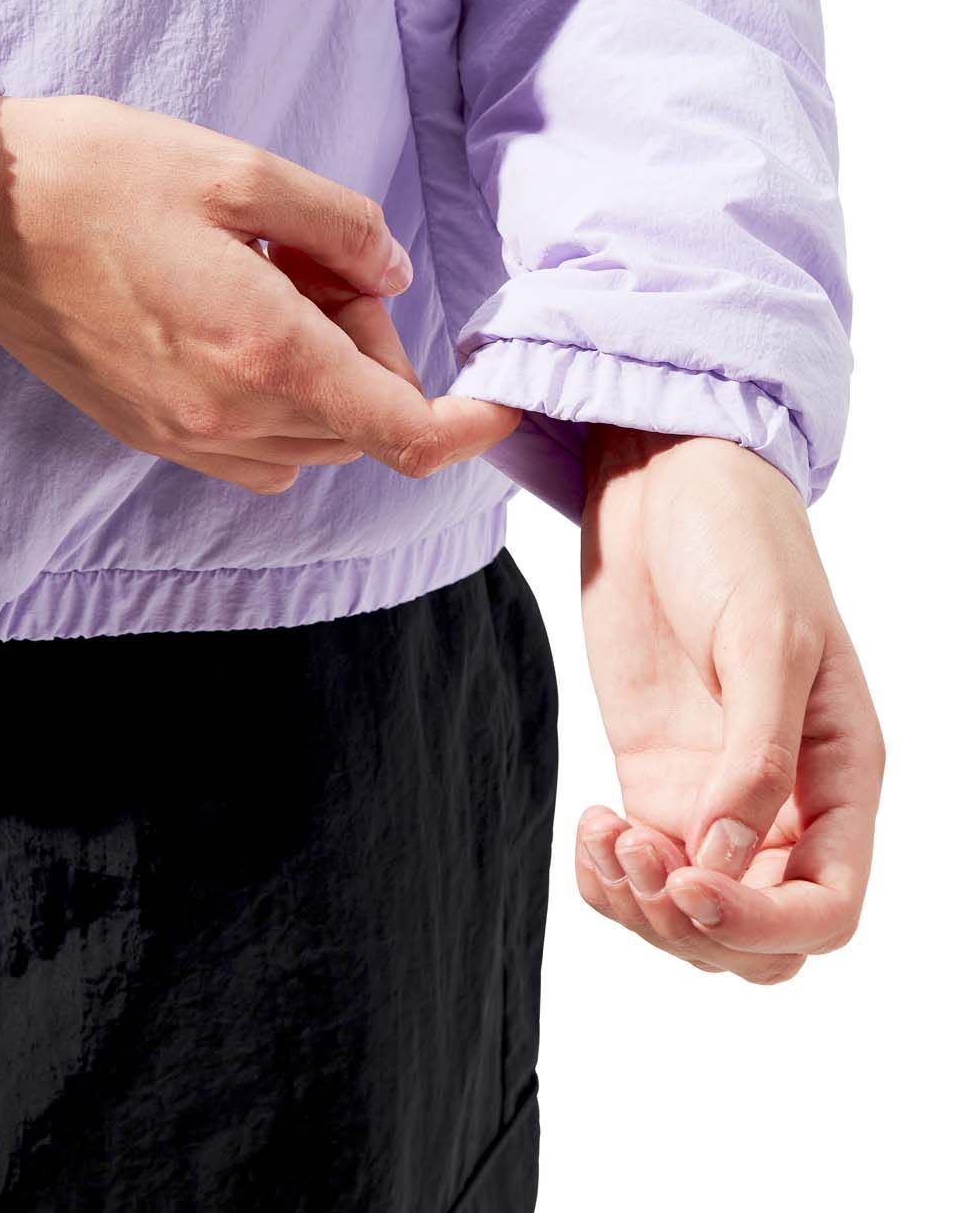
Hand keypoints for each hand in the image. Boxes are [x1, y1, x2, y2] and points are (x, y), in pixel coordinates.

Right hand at [0, 93, 519, 492]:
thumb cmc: (98, 177)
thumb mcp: (238, 170)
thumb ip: (340, 226)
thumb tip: (392, 276)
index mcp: (262, 351)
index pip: (402, 431)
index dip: (470, 427)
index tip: (500, 402)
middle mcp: (228, 417)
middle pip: (359, 426)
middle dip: (373, 355)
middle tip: (320, 265)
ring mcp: (184, 438)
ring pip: (311, 442)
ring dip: (324, 378)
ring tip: (268, 286)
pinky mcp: (150, 435)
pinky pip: (257, 452)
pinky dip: (281, 404)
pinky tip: (238, 330)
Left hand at [573, 426, 883, 983]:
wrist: (668, 490)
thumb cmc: (739, 547)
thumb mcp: (764, 641)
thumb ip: (755, 755)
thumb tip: (723, 861)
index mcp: (841, 779)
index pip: (827, 909)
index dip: (763, 925)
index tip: (689, 883)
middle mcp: (785, 805)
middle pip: (758, 940)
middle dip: (693, 926)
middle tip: (637, 849)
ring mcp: (712, 798)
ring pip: (692, 919)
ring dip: (642, 906)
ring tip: (606, 832)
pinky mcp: (653, 778)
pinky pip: (638, 872)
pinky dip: (608, 876)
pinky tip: (590, 825)